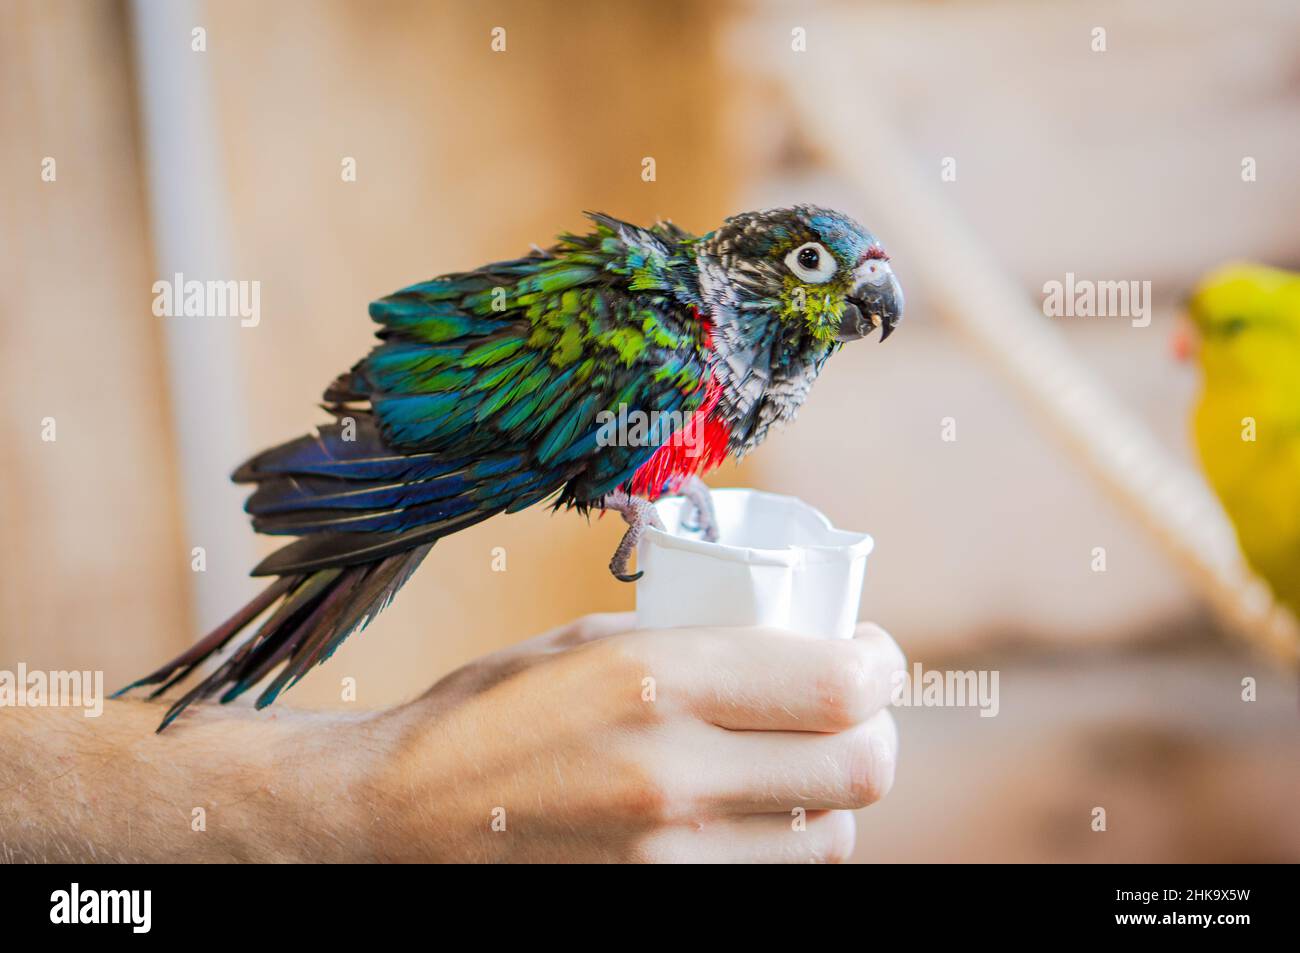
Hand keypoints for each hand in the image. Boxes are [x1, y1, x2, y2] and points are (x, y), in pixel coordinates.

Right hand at [360, 613, 904, 861]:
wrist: (398, 820)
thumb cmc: (487, 713)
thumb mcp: (584, 642)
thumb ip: (693, 643)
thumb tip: (788, 640)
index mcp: (656, 680)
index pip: (837, 685)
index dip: (878, 665)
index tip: (870, 653)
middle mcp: (673, 774)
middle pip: (859, 767)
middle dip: (873, 731)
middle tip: (850, 711)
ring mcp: (669, 859)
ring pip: (830, 835)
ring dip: (830, 796)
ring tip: (795, 766)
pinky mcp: (660, 906)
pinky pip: (773, 879)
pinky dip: (784, 845)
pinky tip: (752, 814)